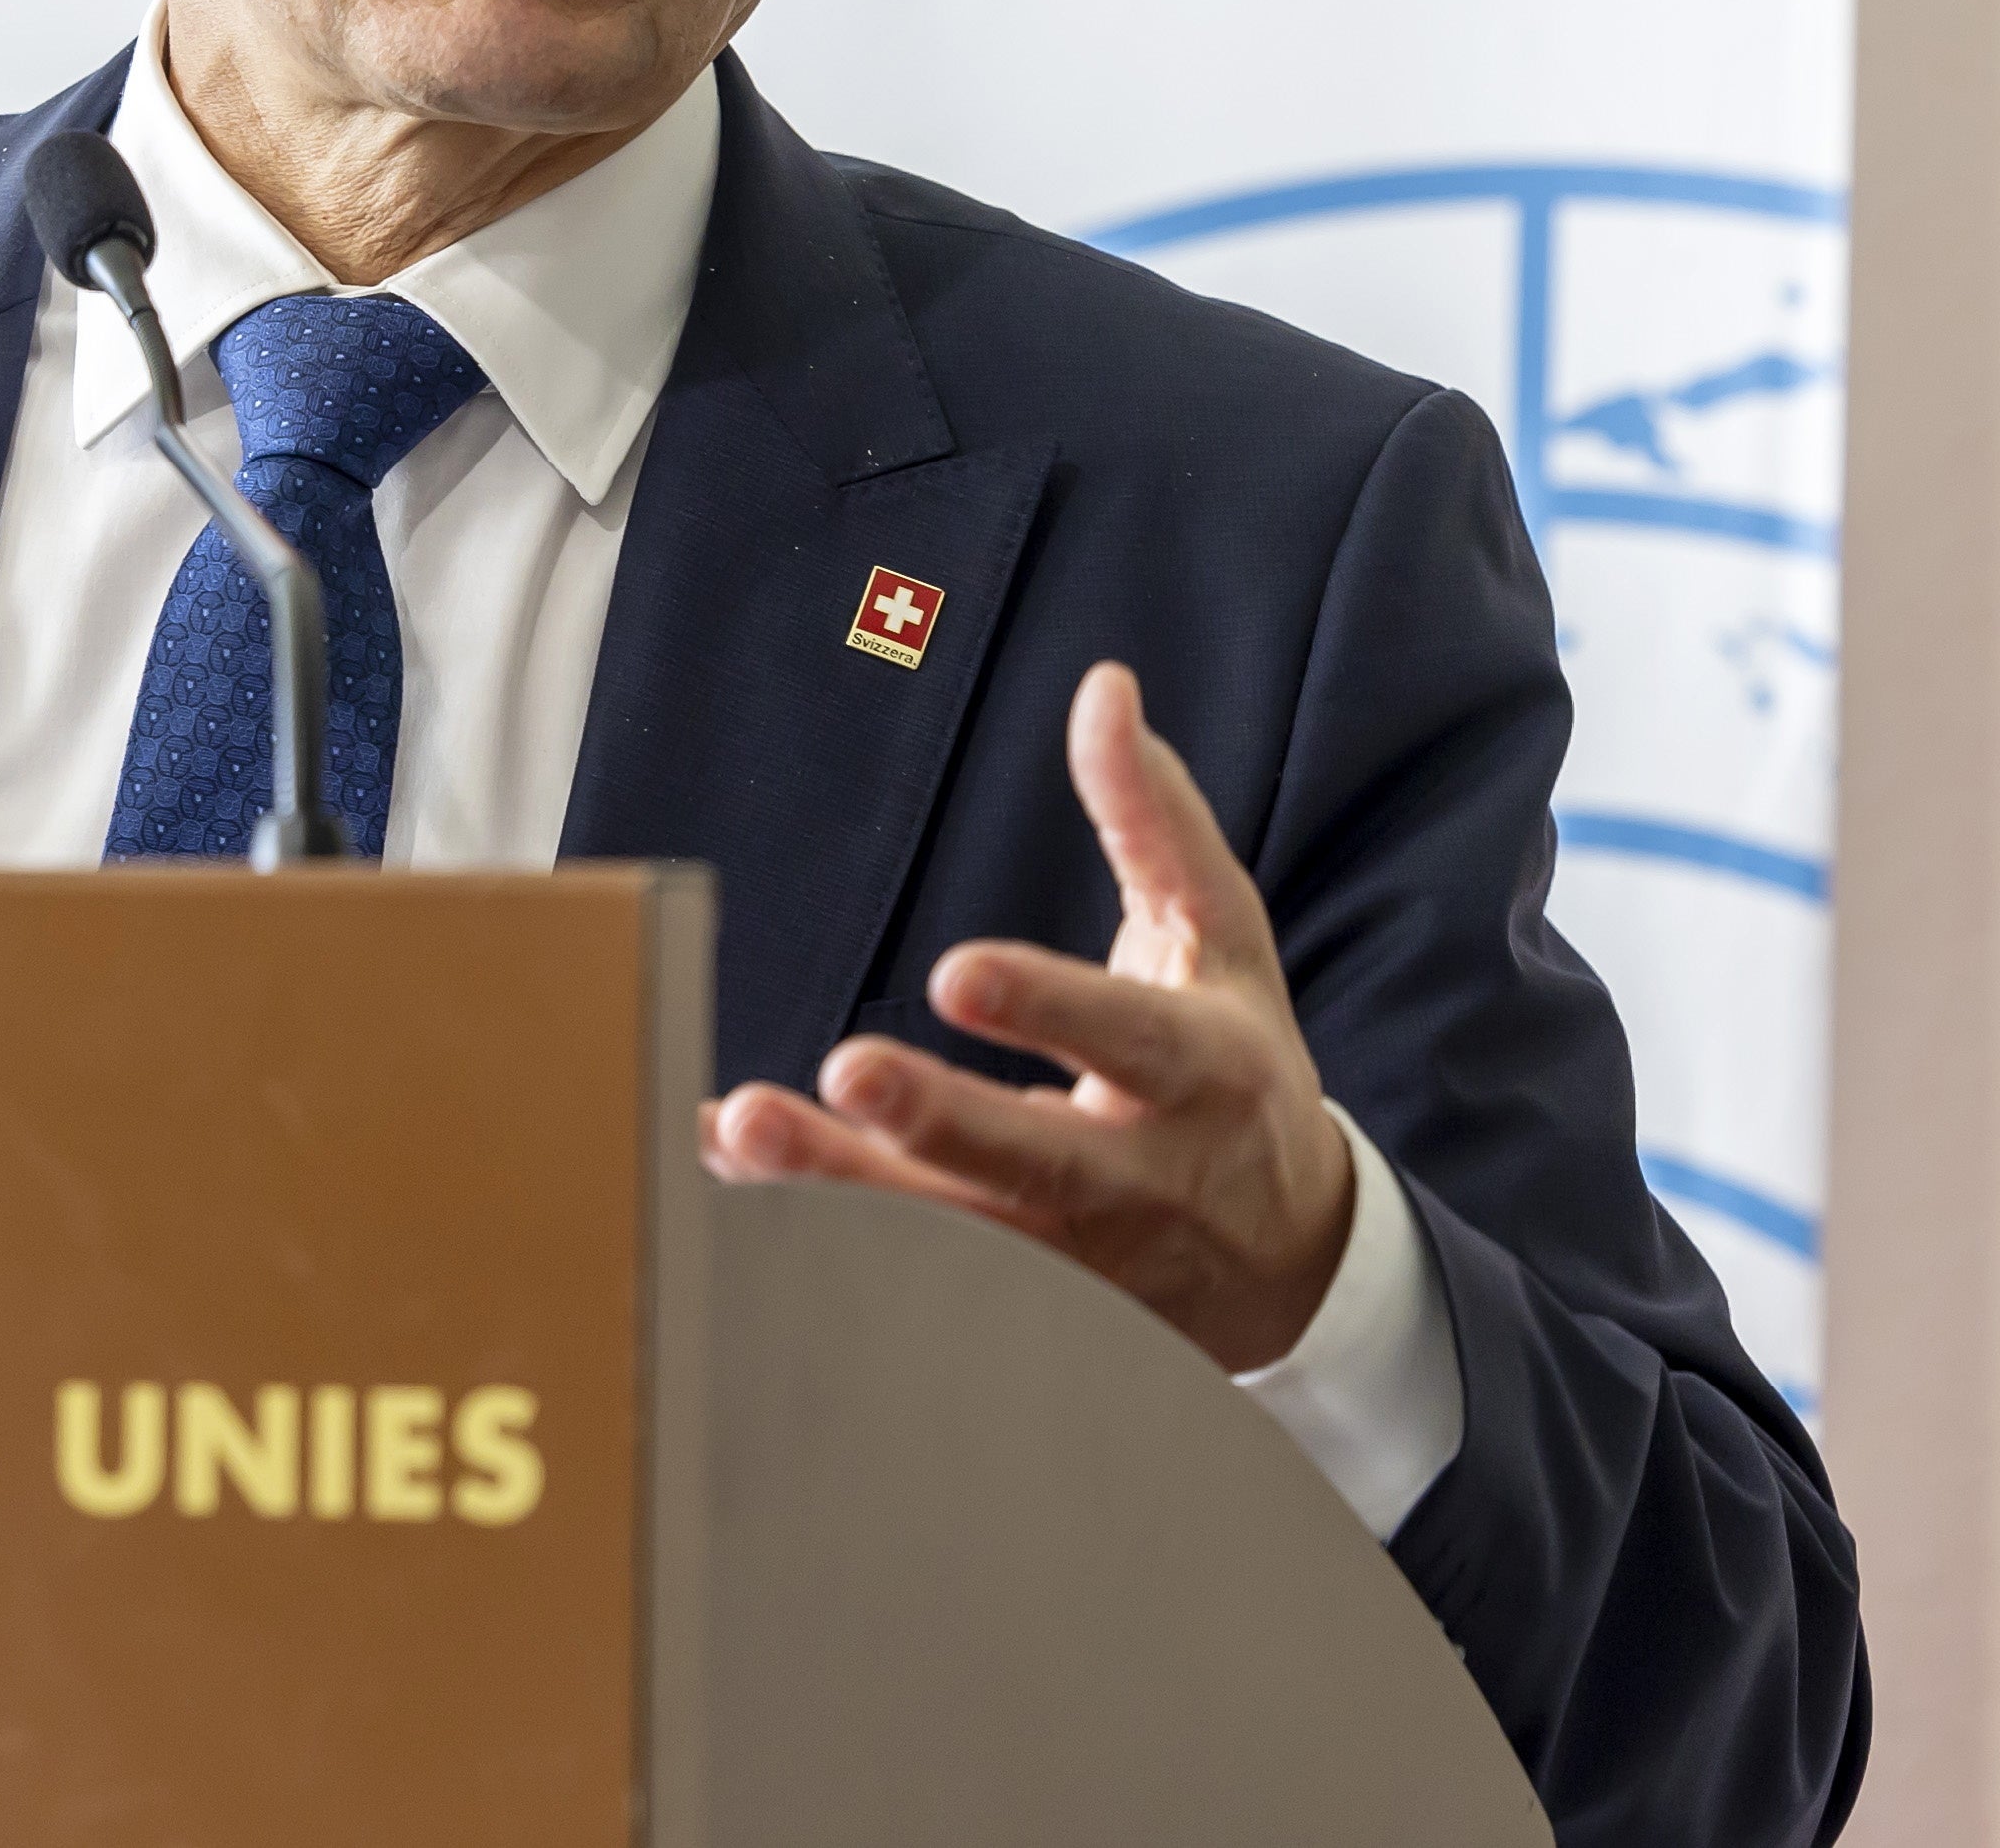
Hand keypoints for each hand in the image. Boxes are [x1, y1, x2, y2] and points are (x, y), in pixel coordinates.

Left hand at [703, 660, 1357, 1370]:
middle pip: (1029, 1162)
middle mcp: (1138, 1177)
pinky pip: (905, 1278)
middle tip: (842, 1072)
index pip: (1127, 1038)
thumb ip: (1152, 817)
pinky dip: (808, 1231)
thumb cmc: (1233, 1065)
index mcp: (1201, 1072)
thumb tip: (1102, 689)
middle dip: (933, 1122)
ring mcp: (1076, 1261)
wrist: (1285, 1257)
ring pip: (952, 1238)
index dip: (1047, 1008)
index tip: (957, 974)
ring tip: (739, 1131)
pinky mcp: (1019, 1310)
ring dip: (838, 1191)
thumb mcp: (1220, 936)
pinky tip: (714, 1168)